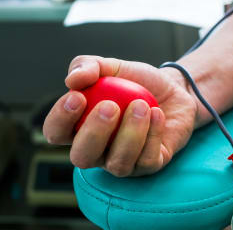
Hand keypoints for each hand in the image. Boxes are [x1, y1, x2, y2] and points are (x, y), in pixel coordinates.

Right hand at [43, 56, 197, 176]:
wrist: (175, 90)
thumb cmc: (138, 82)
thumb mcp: (113, 67)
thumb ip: (89, 66)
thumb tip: (72, 80)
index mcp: (79, 128)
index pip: (56, 133)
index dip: (60, 119)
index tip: (78, 96)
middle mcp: (98, 151)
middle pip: (82, 157)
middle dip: (94, 133)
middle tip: (111, 106)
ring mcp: (124, 162)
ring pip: (118, 164)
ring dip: (129, 134)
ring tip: (142, 105)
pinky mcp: (150, 166)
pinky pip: (147, 161)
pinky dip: (152, 135)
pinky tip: (157, 114)